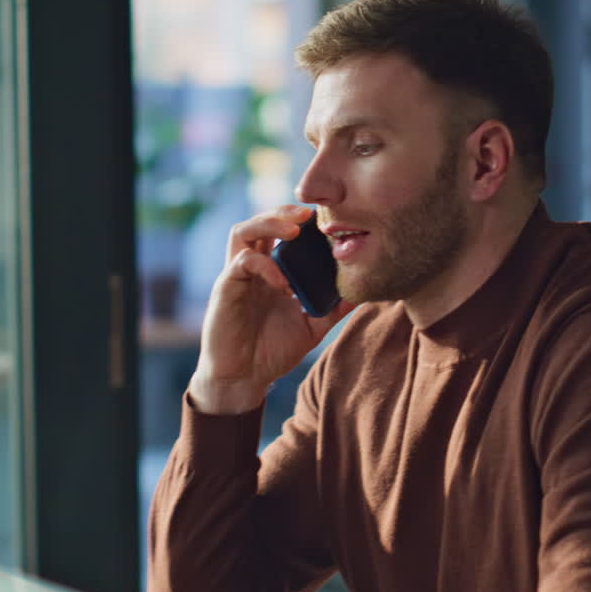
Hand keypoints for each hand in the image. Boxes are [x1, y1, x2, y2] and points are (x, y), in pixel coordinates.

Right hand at [189, 204, 354, 414]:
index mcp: (270, 271)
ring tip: (294, 231)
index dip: (299, 219)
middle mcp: (251, 268)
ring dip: (268, 223)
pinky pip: (242, 263)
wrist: (244, 379)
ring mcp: (236, 276)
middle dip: (284, 211)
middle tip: (309, 213)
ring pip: (243, 231)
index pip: (280, 231)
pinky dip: (265, 266)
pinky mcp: (226, 289)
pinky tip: (284, 284)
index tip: (324, 217)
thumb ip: (333, 306)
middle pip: (260, 221)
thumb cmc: (273, 351)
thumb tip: (365, 290)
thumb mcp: (312, 325)